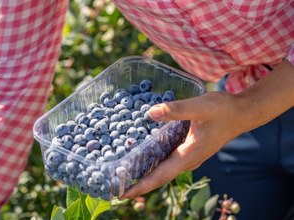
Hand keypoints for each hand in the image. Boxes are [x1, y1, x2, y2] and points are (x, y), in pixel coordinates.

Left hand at [121, 91, 245, 198]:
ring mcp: (188, 156)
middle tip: (115, 185)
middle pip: (158, 177)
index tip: (122, 194)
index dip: (140, 186)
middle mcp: (186, 160)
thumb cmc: (223, 111)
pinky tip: (142, 155)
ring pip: (162, 169)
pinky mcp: (188, 149)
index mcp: (188, 156)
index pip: (160, 176)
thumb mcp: (200, 107)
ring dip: (144, 173)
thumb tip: (151, 113)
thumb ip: (176, 109)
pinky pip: (167, 159)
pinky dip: (153, 161)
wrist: (241, 113)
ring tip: (123, 173)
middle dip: (137, 183)